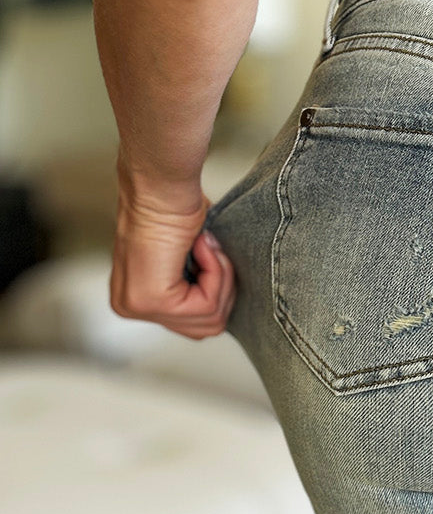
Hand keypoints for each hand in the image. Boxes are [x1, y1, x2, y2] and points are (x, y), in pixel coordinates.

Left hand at [110, 180, 235, 338]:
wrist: (161, 184)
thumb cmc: (172, 207)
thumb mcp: (185, 258)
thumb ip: (193, 286)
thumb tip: (221, 301)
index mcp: (132, 299)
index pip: (193, 325)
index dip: (214, 290)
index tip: (206, 253)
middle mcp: (129, 307)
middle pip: (204, 328)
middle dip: (220, 290)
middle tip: (211, 251)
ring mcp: (138, 307)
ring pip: (210, 320)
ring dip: (219, 279)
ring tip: (205, 247)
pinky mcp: (154, 301)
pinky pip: (208, 304)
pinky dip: (216, 272)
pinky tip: (201, 247)